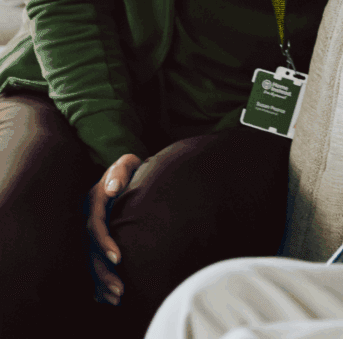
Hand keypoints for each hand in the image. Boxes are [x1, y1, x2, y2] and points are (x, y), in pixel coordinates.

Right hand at [86, 153, 141, 304]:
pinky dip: (100, 284)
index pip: (95, 226)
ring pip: (91, 261)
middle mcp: (90, 218)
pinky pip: (94, 264)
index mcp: (95, 201)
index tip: (118, 259)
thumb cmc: (132, 168)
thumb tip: (111, 188)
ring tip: (119, 298)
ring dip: (102, 282)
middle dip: (103, 272)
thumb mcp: (127, 163)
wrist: (130, 174)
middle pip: (91, 250)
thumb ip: (121, 171)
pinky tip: (107, 299)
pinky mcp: (97, 241)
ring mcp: (92, 231)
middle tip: (121, 289)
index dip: (104, 243)